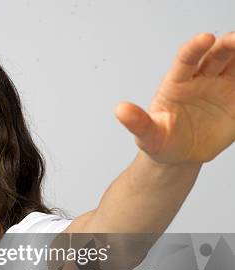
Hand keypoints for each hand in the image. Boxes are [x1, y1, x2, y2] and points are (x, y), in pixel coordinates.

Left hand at [115, 32, 234, 165]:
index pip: (185, 61)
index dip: (194, 48)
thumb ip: (137, 123)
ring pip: (234, 63)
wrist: (179, 156)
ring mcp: (220, 87)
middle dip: (226, 45)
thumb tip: (120, 110)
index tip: (205, 38)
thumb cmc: (160, 141)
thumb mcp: (147, 136)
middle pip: (215, 56)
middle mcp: (199, 80)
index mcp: (176, 84)